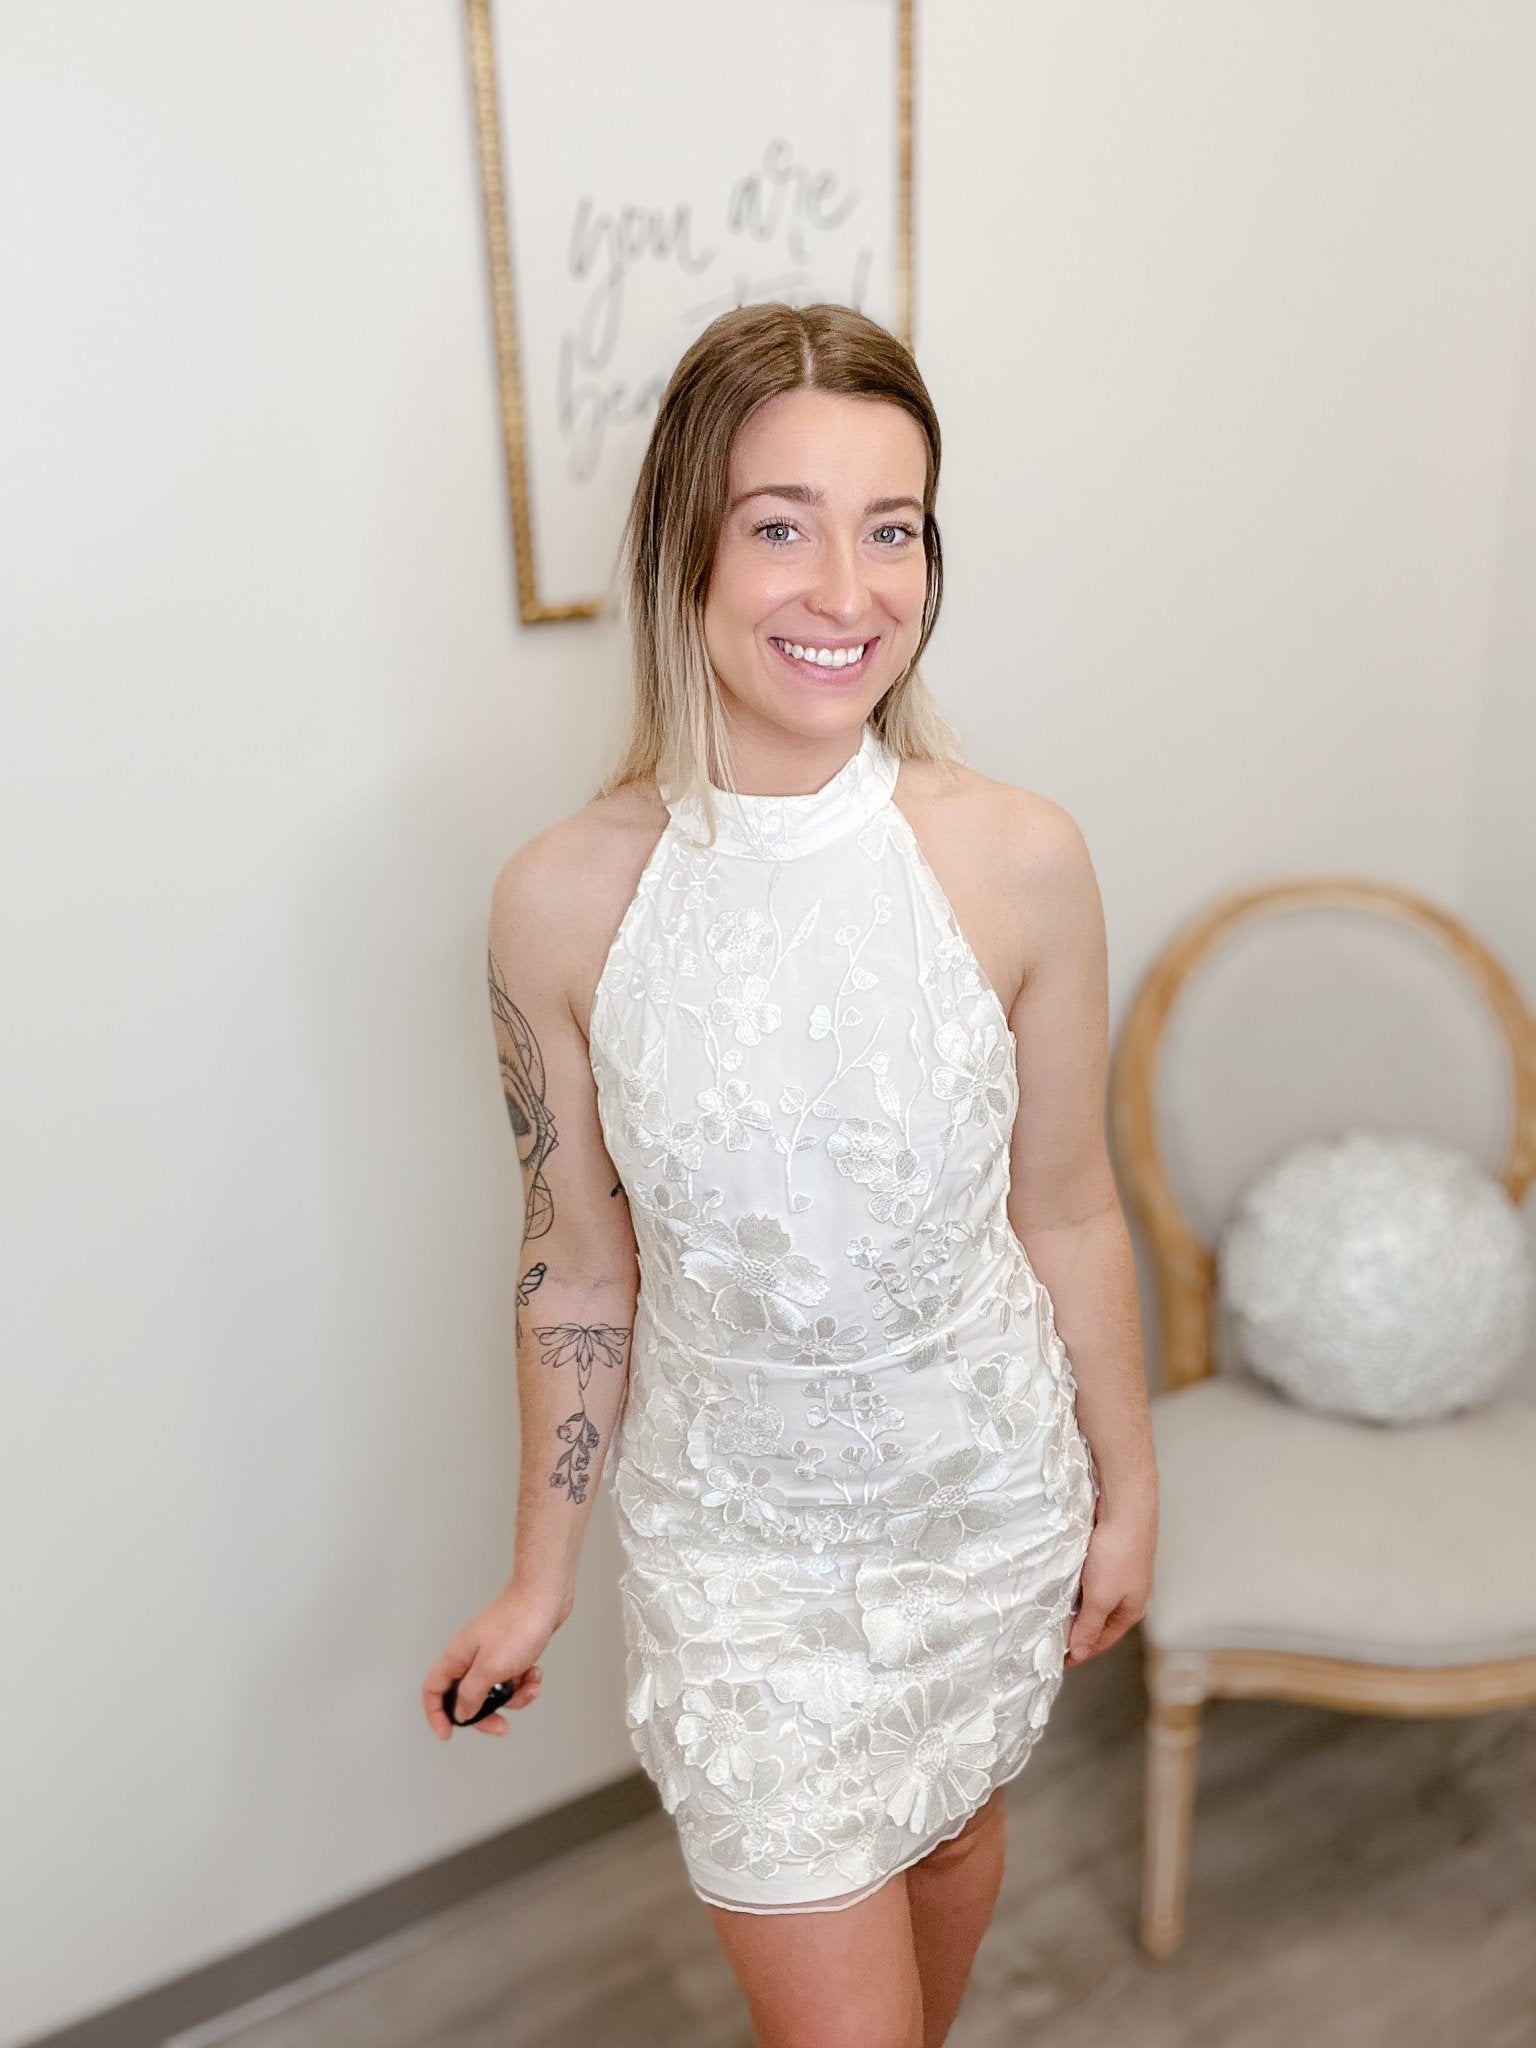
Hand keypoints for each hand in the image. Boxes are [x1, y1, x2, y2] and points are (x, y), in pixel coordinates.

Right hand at [422, 1580, 571, 1739]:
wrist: (546, 1597)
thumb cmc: (517, 1626)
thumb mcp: (490, 1669)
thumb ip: (471, 1694)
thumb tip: (460, 1713)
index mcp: (457, 1658)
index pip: (434, 1690)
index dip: (436, 1714)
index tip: (448, 1734)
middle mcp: (471, 1657)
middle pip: (467, 1698)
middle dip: (486, 1715)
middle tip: (503, 1726)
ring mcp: (492, 1654)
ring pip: (495, 1691)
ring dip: (515, 1697)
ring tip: (530, 1685)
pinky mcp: (512, 1653)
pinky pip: (513, 1680)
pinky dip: (526, 1682)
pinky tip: (536, 1672)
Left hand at [1066, 1484, 1156, 1665]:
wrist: (1125, 1508)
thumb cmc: (1117, 1555)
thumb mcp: (1100, 1598)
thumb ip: (1089, 1626)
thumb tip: (1081, 1653)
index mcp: (1132, 1610)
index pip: (1102, 1640)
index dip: (1081, 1651)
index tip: (1058, 1660)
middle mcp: (1129, 1594)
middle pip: (1099, 1621)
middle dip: (1078, 1631)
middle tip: (1051, 1638)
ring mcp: (1120, 1574)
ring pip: (1094, 1599)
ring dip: (1075, 1608)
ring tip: (1052, 1614)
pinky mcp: (1110, 1555)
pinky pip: (1090, 1579)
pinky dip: (1076, 1587)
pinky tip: (1062, 1585)